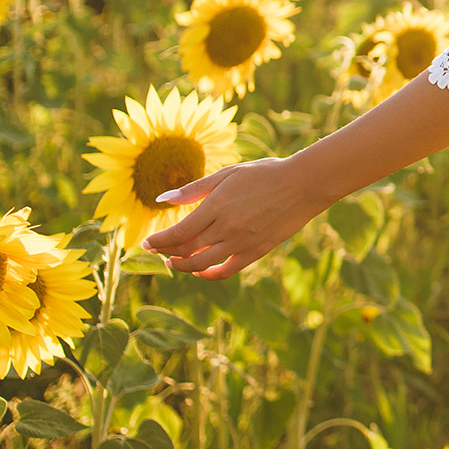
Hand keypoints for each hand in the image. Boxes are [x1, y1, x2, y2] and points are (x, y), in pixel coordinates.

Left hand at [145, 157, 325, 278]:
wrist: (303, 185)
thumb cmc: (264, 173)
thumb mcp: (227, 173)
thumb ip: (193, 189)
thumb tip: (161, 200)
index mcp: (216, 206)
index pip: (177, 233)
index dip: (158, 241)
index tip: (146, 243)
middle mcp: (226, 228)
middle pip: (186, 250)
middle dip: (166, 253)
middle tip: (157, 251)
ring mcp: (242, 243)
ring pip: (202, 264)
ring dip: (183, 266)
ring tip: (173, 262)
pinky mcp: (256, 251)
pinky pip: (227, 271)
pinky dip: (209, 274)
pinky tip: (201, 270)